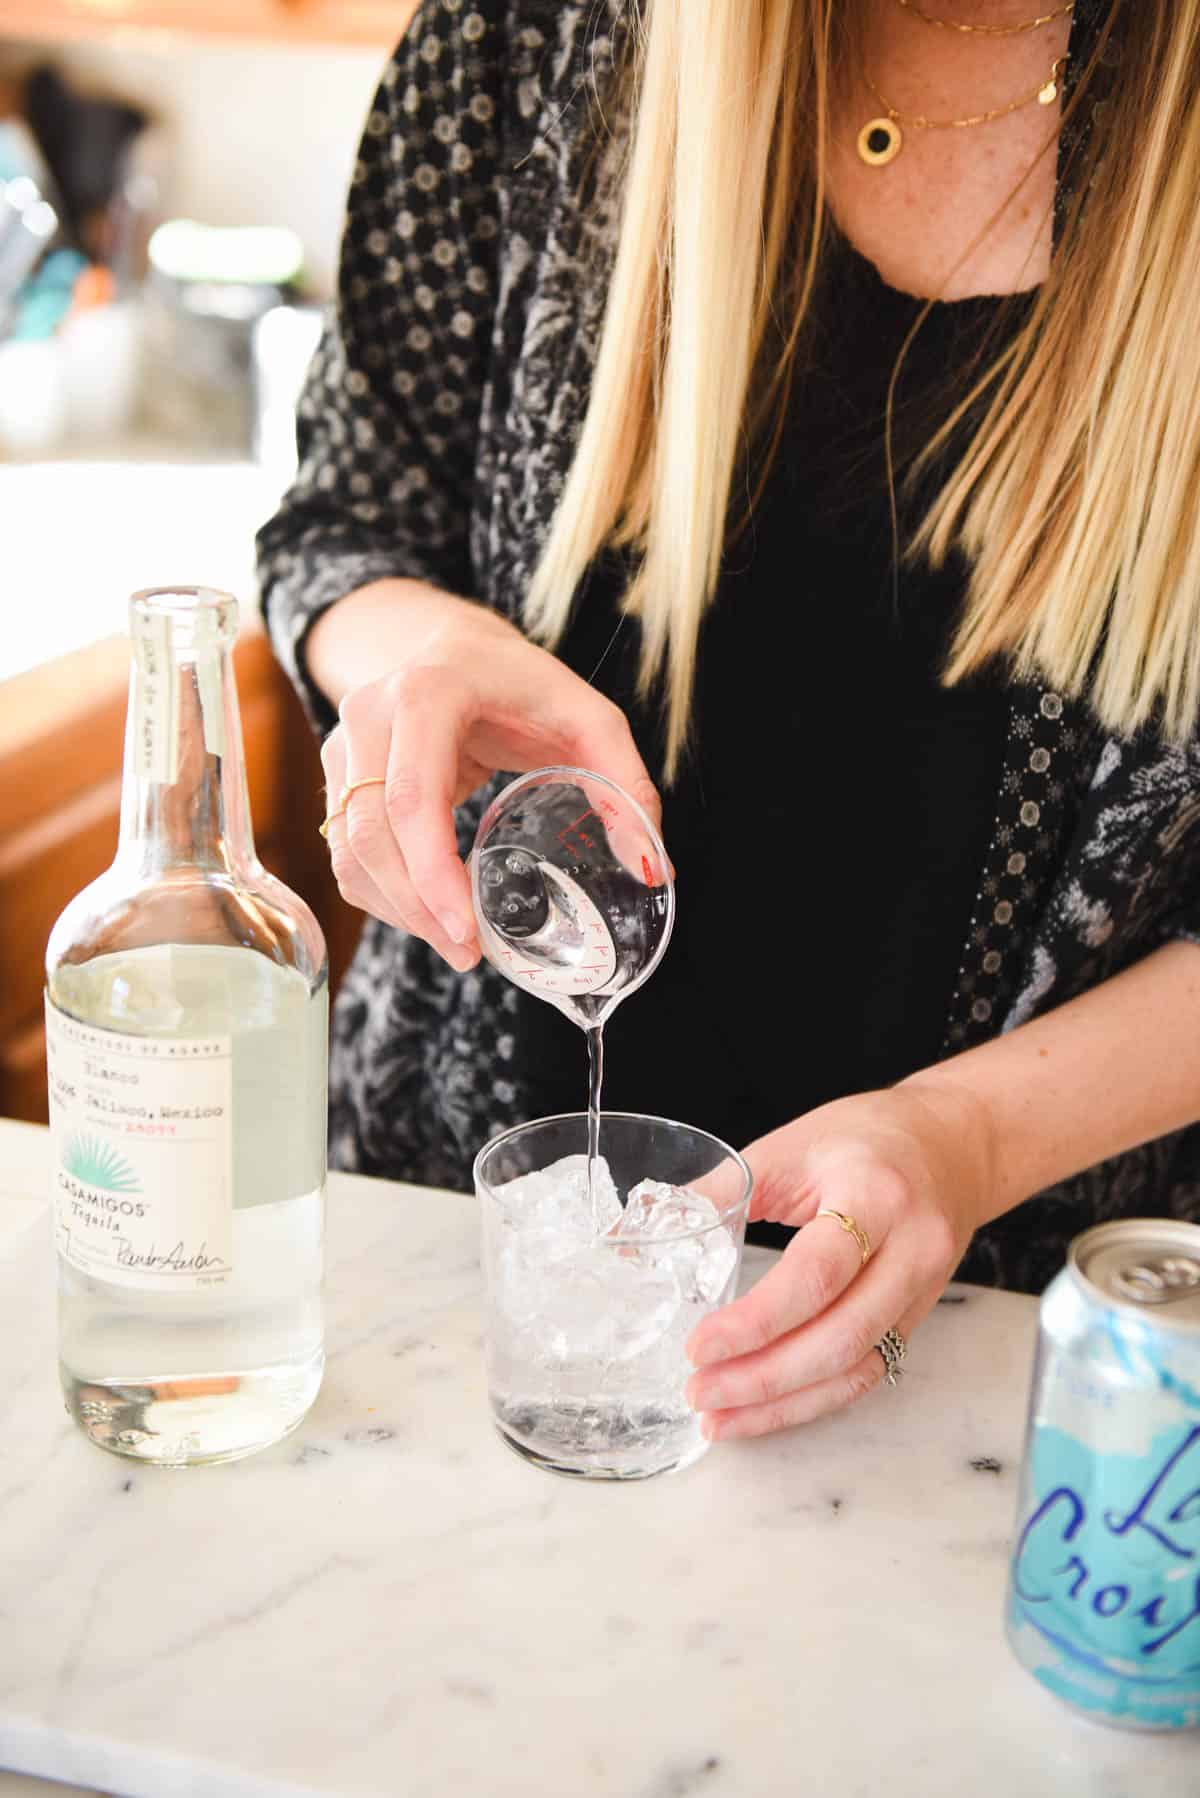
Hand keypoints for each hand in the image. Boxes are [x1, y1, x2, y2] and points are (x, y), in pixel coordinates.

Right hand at [314, 585, 661, 969]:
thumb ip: (626, 787)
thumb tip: (653, 870)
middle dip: (416, 908)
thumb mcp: (591, 719)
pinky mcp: (338, 775)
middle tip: (469, 953)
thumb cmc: (524, 685)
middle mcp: (370, 715)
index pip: (411, 797)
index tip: (466, 929)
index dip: (432, 873)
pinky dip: (381, 894)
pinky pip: (345, 851)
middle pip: (371, 833)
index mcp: (427, 693)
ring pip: (350, 849)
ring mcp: (344, 745)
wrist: (456, 648)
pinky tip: (426, 914)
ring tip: (456, 943)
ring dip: (397, 910)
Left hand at [685, 1079, 996, 1438]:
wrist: (951, 1145)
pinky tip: (765, 1410)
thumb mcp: (788, 1147)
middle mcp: (910, 1250)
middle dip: (763, 1377)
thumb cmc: (864, 1137)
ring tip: (719, 1416)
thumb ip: (719, 1192)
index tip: (699, 1344)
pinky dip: (812, 1399)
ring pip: (856, 1368)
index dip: (756, 1320)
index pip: (816, 1274)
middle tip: (698, 1390)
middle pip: (839, 1336)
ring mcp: (921, 1291)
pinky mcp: (915, 1318)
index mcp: (873, 1195)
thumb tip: (639, 1233)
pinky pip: (866, 1372)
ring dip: (784, 1403)